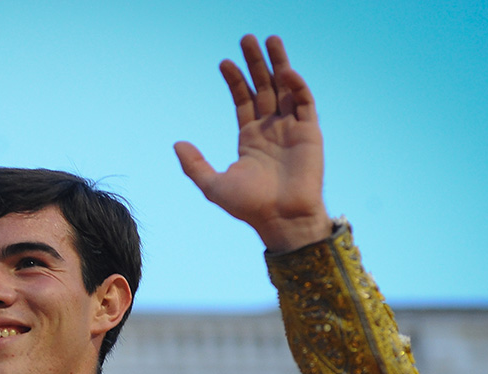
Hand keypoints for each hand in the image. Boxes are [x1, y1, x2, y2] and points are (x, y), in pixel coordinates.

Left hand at [175, 35, 330, 252]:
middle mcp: (271, 130)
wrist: (281, 220)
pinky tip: (285, 70)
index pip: (243, 101)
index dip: (235, 82)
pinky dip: (296, 85)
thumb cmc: (249, 207)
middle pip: (264, 88)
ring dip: (278, 64)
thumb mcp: (214, 186)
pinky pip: (305, 103)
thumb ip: (195, 165)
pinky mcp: (310, 133)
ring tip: (269, 40)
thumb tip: (177, 144)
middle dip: (255, 64)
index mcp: (250, 139)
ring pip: (286, 89)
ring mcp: (291, 130)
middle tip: (247, 39)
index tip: (224, 63)